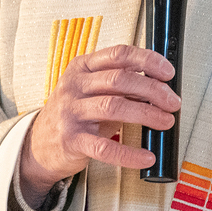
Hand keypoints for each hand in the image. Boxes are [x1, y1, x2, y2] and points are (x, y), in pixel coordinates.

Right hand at [20, 45, 178, 203]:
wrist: (38, 144)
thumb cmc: (74, 114)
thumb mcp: (93, 91)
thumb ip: (121, 85)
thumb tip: (159, 86)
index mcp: (82, 67)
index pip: (118, 54)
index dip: (147, 60)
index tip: (168, 71)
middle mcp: (74, 86)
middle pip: (119, 80)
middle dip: (152, 89)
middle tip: (173, 101)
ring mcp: (70, 113)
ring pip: (113, 107)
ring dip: (146, 114)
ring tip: (165, 121)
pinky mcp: (70, 140)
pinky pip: (104, 147)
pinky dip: (129, 153)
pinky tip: (145, 156)